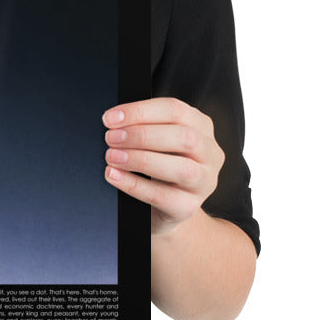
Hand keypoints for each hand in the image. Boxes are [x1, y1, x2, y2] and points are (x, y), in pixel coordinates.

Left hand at [102, 97, 223, 236]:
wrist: (166, 209)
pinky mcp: (188, 207)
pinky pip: (162, 196)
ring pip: (180, 169)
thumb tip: (114, 120)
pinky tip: (114, 176)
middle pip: (183, 137)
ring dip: (140, 159)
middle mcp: (209, 153)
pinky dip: (134, 185)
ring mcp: (204, 182)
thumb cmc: (160, 168)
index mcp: (202, 127)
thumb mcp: (157, 142)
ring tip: (112, 156)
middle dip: (142, 135)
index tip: (111, 118)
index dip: (140, 112)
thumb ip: (143, 127)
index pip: (175, 110)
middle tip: (111, 138)